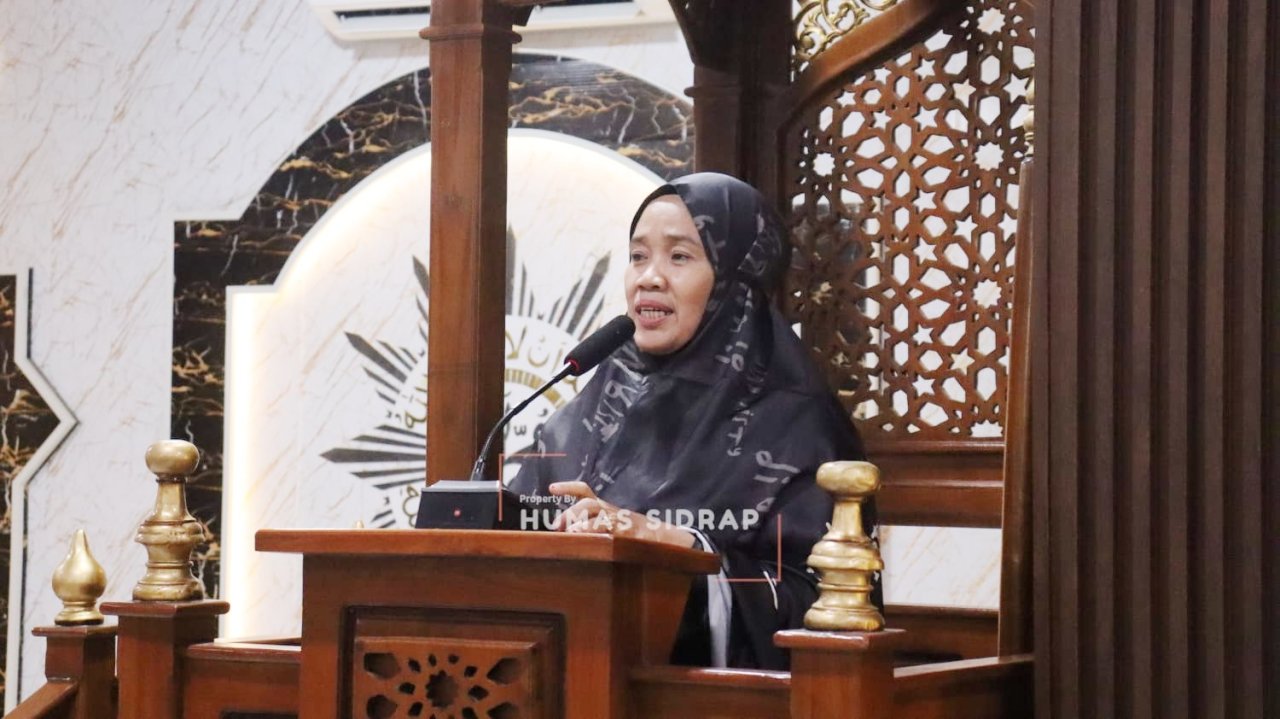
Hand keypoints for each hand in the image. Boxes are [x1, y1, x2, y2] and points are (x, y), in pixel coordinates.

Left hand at [548, 481, 695, 548]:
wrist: (663, 537)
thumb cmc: (633, 531)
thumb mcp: (612, 523)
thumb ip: (592, 524)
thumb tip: (567, 531)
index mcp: (605, 507)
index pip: (584, 491)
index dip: (568, 488)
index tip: (551, 488)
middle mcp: (612, 511)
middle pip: (589, 504)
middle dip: (570, 512)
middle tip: (556, 525)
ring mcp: (621, 522)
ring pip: (599, 517)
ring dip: (583, 524)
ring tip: (571, 533)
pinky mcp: (629, 534)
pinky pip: (613, 532)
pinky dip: (600, 535)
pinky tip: (591, 542)